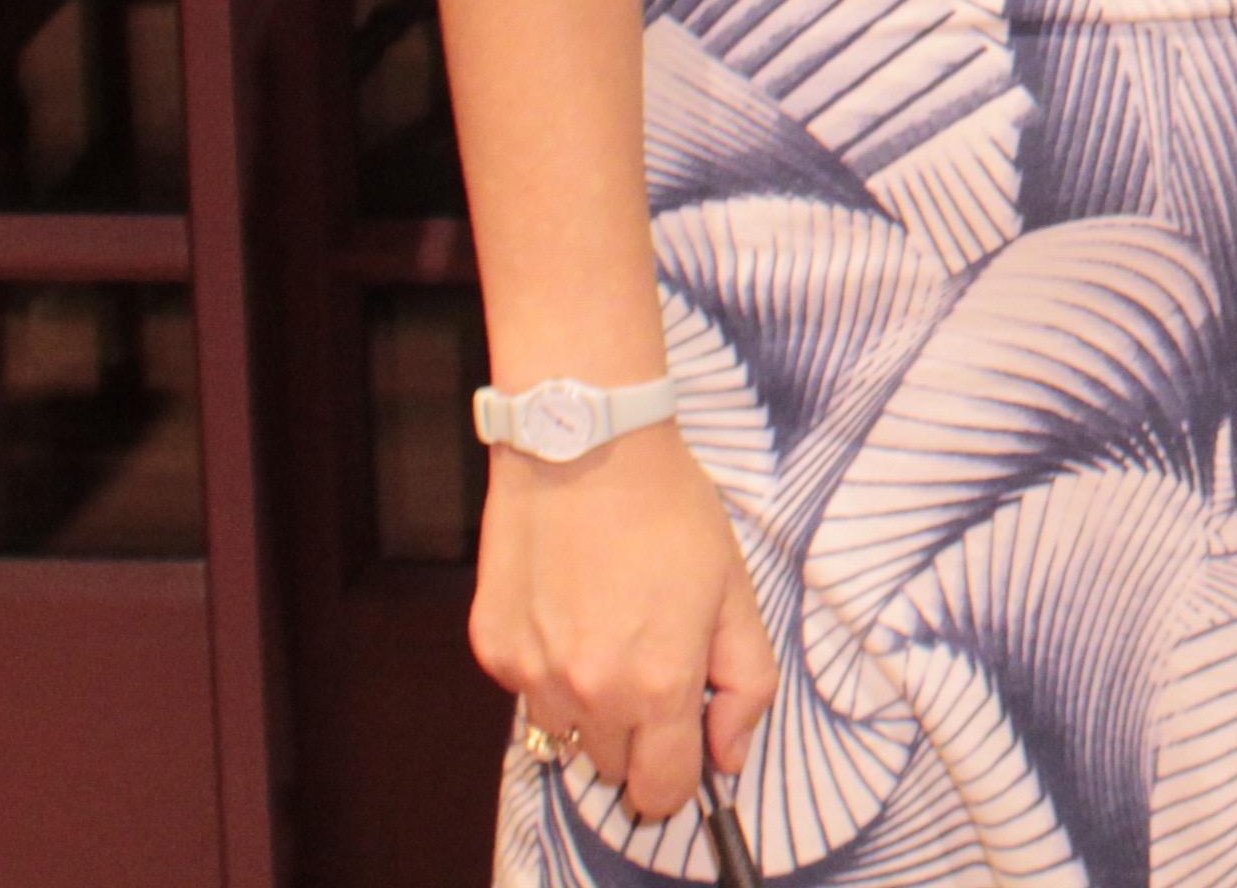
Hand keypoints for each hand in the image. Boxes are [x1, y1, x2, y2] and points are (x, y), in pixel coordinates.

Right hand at [470, 421, 778, 827]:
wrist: (583, 445)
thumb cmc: (669, 511)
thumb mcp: (734, 590)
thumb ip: (745, 681)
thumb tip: (729, 755)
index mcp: (657, 684)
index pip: (662, 791)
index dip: (680, 777)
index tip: (686, 745)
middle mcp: (588, 692)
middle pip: (614, 765)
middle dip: (638, 732)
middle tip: (651, 660)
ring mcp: (531, 674)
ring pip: (567, 730)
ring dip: (590, 702)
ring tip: (607, 626)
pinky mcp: (492, 648)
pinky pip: (528, 688)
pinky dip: (549, 665)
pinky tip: (567, 605)